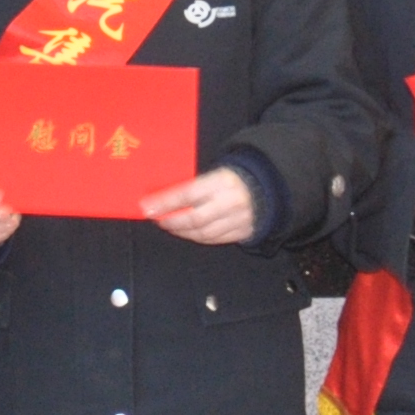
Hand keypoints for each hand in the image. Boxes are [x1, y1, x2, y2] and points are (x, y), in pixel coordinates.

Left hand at [142, 166, 258, 247]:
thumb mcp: (214, 174)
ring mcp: (238, 220)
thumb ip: (193, 186)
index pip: (187, 194)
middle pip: (195, 219)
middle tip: (159, 220)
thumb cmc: (232, 179)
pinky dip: (198, 238)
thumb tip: (162, 197)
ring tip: (171, 227)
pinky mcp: (243, 233)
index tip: (147, 208)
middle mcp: (231, 203)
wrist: (267, 188)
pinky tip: (188, 233)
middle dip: (172, 222)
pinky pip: (215, 240)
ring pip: (204, 233)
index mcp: (222, 182)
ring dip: (183, 232)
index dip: (165, 203)